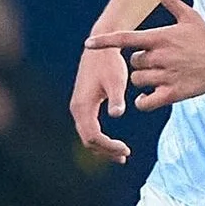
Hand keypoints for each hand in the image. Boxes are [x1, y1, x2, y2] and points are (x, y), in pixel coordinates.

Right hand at [69, 42, 131, 162]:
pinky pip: (88, 128)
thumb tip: (117, 114)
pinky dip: (100, 138)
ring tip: (121, 153)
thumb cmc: (110, 64)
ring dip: (103, 147)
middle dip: (105, 151)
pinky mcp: (83, 104)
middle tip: (125, 156)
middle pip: (87, 140)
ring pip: (87, 136)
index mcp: (83, 106)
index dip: (109, 147)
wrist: (100, 49)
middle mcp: (77, 109)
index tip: (127, 150)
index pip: (92, 136)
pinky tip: (113, 141)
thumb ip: (116, 99)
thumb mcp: (116, 81)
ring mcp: (78, 107)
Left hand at [91, 0, 204, 113]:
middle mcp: (160, 56)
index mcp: (160, 37)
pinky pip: (145, 102)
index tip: (88, 44)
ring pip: (137, 80)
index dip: (105, 41)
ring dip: (143, 80)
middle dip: (140, 63)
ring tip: (159, 76)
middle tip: (158, 61)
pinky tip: (148, 96)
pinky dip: (143, 101)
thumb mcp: (190, 17)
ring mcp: (166, 75)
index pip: (126, 38)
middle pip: (133, 62)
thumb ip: (171, 2)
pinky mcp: (172, 93)